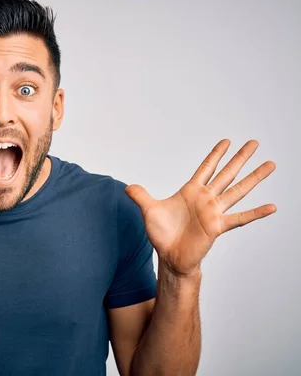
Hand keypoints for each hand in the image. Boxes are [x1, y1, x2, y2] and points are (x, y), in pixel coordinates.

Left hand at [125, 139, 275, 276]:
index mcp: (191, 192)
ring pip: (237, 190)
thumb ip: (140, 196)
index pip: (206, 168)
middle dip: (240, 158)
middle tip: (255, 143)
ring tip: (270, 165)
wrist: (170, 256)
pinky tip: (272, 206)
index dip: (216, 155)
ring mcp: (214, 212)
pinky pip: (240, 218)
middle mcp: (206, 199)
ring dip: (254, 178)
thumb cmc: (162, 235)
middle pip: (227, 173)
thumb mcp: (148, 211)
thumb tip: (127, 187)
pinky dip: (256, 213)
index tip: (227, 141)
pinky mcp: (217, 227)